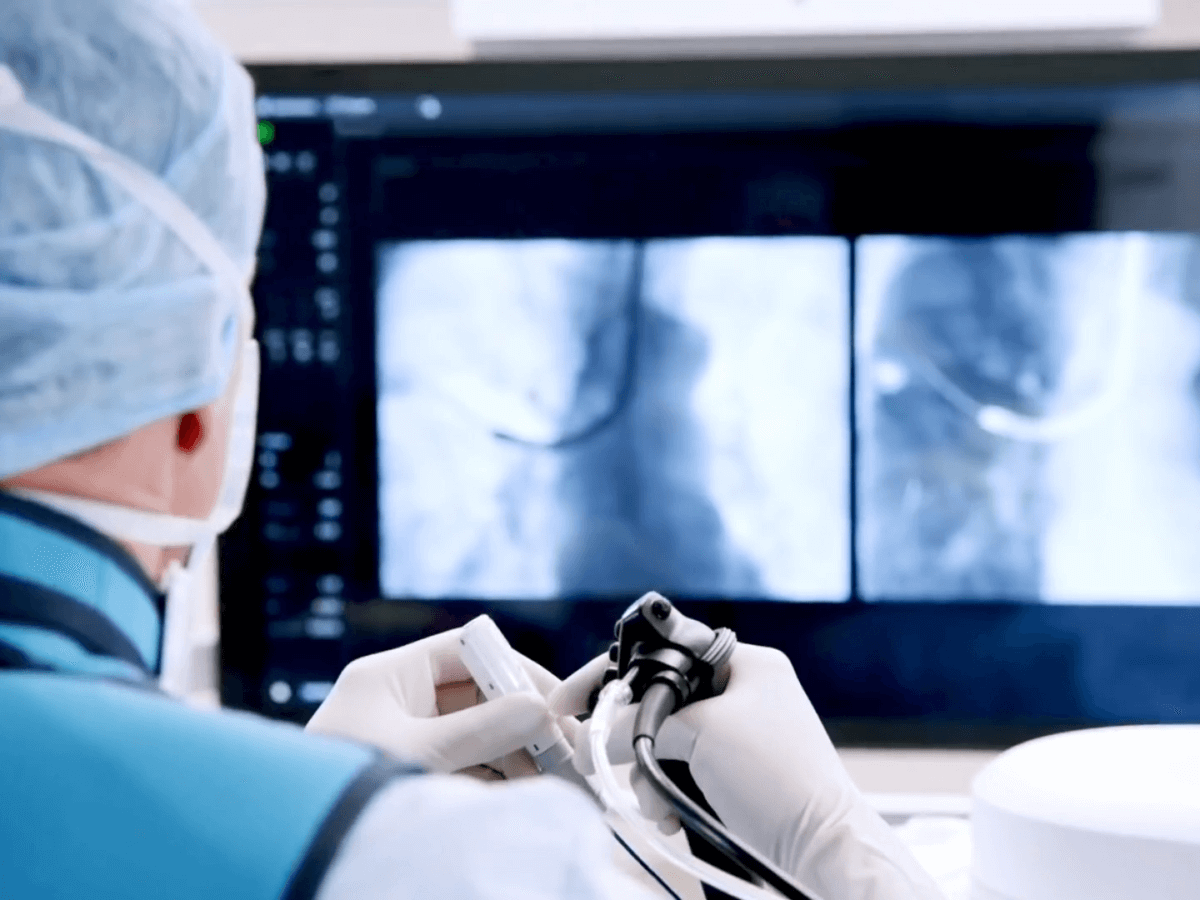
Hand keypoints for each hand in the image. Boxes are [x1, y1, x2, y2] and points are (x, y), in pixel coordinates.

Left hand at [307, 628, 572, 777]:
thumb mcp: (421, 753)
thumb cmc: (348, 790)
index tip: (551, 698)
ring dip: (514, 751)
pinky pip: (462, 765)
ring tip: (555, 774)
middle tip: (563, 744)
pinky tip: (524, 791)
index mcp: (389, 676)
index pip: (465, 650)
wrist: (307, 844)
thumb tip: (541, 709)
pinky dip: (494, 776)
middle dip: (520, 718)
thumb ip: (483, 730)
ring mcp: (403, 739)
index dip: (512, 668)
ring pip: (474, 733)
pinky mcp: (409, 775)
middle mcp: (397, 700)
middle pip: (475, 693)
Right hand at [551, 644, 944, 899]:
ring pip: (666, 744)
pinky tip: (671, 816)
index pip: (663, 650)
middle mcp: (743, 693)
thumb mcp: (701, 733)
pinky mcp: (737, 778)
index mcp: (744, 663)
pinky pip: (683, 774)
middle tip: (601, 761)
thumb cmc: (778, 779)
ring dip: (649, 777)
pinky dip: (668, 795)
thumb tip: (591, 735)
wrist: (821, 850)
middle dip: (630, 740)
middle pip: (658, 703)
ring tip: (658, 805)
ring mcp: (740, 737)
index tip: (570, 701)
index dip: (612, 674)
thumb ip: (640, 723)